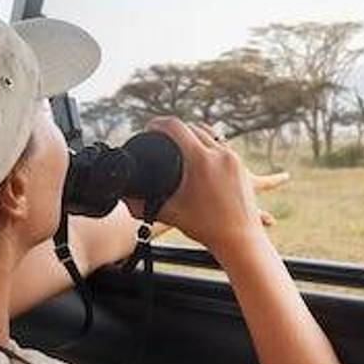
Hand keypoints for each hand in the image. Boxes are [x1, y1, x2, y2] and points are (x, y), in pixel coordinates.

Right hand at [131, 118, 285, 252]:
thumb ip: (143, 206)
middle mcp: (219, 154)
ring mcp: (233, 159)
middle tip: (161, 136)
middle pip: (193, 127)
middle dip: (175, 129)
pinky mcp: (241, 167)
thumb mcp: (171, 213)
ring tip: (179, 140)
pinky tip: (200, 152)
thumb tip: (122, 200)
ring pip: (211, 134)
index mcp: (201, 160)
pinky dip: (209, 146)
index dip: (158, 124)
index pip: (175, 127)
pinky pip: (222, 146)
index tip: (149, 127)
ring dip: (194, 134)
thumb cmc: (206, 228)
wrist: (240, 239)